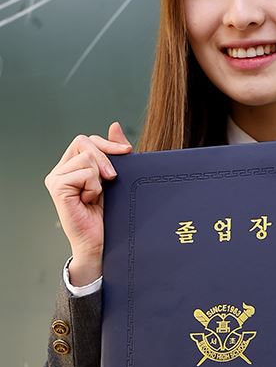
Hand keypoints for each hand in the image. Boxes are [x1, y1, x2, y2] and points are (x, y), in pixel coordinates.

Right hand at [44, 122, 131, 283]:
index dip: (108, 144)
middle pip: (83, 141)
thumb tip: (114, 125)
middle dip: (104, 157)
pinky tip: (88, 201)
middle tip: (112, 179)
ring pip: (85, 157)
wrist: (101, 241)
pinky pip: (83, 173)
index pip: (87, 140)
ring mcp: (56, 177)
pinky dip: (93, 187)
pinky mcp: (57, 187)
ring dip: (99, 178)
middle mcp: (62, 169)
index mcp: (73, 164)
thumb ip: (114, 152)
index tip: (129, 152)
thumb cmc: (108, 214)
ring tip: (95, 196)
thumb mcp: (116, 178)